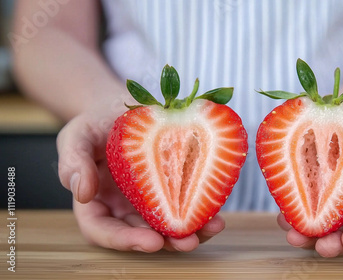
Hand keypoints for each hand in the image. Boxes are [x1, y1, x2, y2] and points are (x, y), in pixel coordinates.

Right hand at [56, 108, 224, 251]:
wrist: (117, 107)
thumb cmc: (93, 123)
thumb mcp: (76, 136)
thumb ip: (73, 162)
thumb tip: (81, 193)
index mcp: (96, 203)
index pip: (104, 231)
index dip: (126, 241)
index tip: (151, 241)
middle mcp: (123, 209)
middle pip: (143, 234)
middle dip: (167, 242)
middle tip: (189, 241)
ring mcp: (149, 200)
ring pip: (168, 224)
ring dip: (191, 230)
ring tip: (213, 227)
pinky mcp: (170, 187)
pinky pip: (185, 203)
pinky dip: (201, 208)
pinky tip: (216, 209)